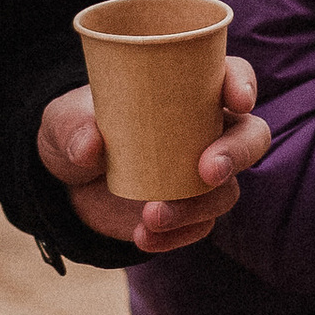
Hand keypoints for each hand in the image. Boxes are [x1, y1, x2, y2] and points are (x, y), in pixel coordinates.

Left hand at [38, 58, 269, 257]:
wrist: (65, 180)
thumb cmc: (75, 128)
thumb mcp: (63, 120)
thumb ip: (74, 128)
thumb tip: (90, 148)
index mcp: (187, 89)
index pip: (233, 76)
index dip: (242, 84)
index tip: (236, 100)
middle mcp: (206, 129)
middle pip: (251, 136)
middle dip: (236, 153)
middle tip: (206, 171)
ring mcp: (199, 173)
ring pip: (227, 190)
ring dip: (197, 206)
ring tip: (151, 216)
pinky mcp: (188, 210)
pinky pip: (200, 226)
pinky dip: (177, 236)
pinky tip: (145, 238)